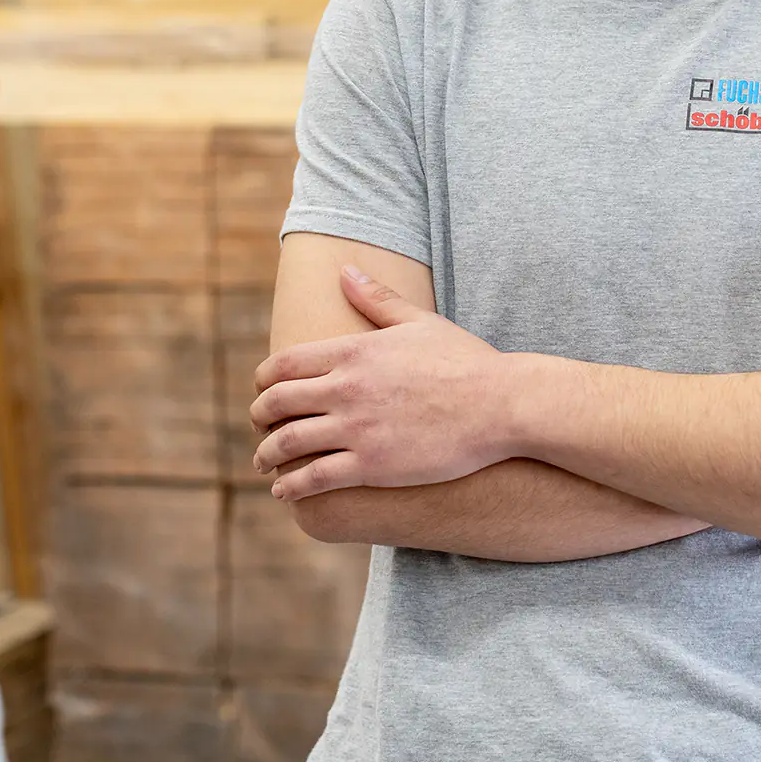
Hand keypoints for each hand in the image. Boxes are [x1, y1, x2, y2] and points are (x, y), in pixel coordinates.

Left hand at [250, 265, 513, 499]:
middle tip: (257, 428)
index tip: (261, 391)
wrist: (503, 405)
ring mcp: (357, 429)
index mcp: (352, 351)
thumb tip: (344, 270)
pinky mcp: (372, 467)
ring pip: (288, 443)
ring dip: (266, 454)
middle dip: (259, 417)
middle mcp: (345, 388)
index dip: (262, 381)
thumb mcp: (417, 322)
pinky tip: (285, 492)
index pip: (283, 364)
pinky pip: (315, 479)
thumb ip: (375, 298)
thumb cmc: (465, 361)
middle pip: (276, 403)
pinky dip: (292, 486)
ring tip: (263, 464)